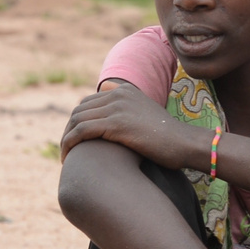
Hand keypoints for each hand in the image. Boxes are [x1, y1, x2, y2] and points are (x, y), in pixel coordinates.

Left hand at [60, 83, 202, 168]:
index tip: (75, 141)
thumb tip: (114, 121)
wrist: (184, 143)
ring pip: (77, 120)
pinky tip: (68, 158)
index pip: (88, 103)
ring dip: (66, 139)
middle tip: (67, 151)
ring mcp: (116, 107)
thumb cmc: (168, 138)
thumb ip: (131, 112)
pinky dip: (70, 144)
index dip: (77, 122)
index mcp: (124, 90)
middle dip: (68, 130)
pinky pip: (81, 131)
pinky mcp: (116, 123)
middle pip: (79, 110)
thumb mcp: (148, 118)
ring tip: (65, 157)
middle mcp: (118, 94)